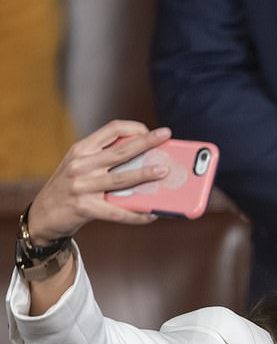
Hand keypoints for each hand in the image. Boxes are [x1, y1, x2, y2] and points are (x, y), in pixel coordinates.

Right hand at [28, 120, 171, 244]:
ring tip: (164, 171)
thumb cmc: (69, 188)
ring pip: (122, 179)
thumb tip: (144, 162)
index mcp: (81, 150)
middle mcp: (81, 164)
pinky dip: (137, 214)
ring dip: (145, 175)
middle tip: (166, 135)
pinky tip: (152, 214)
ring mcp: (82, 186)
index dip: (133, 128)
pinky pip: (118, 212)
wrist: (42, 215)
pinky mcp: (85, 208)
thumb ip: (103, 160)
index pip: (111, 130)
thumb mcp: (79, 166)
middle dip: (146, 142)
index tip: (149, 131)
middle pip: (121, 151)